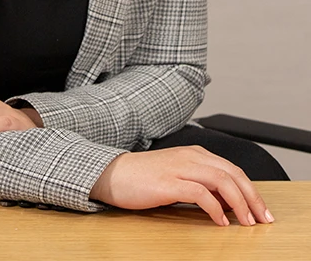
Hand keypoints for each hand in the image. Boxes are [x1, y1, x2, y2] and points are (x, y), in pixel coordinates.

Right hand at [90, 146, 274, 226]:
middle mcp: (190, 157)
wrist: (113, 173)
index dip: (251, 190)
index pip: (232, 169)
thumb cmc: (144, 178)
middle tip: (262, 219)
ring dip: (239, 203)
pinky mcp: (168, 183)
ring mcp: (179, 168)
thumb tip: (228, 202)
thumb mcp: (178, 176)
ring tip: (246, 222)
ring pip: (221, 181)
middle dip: (252, 197)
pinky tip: (220, 221)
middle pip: (232, 174)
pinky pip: (200, 193)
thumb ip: (202, 184)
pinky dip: (215, 208)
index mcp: (194, 153)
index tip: (261, 210)